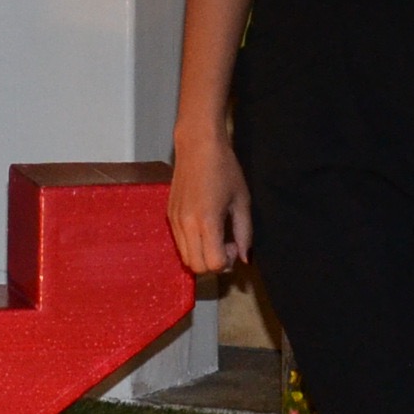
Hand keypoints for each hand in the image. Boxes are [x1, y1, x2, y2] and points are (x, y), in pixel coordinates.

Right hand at [168, 132, 252, 273]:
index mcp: (207, 221)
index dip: (227, 262)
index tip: (234, 245)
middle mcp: (186, 225)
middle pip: (197, 267)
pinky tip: (204, 227)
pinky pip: (179, 243)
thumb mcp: (242, 201)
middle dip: (214, 264)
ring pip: (186, 258)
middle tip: (226, 244)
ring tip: (215, 236)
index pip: (213, 264)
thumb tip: (244, 258)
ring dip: (202, 255)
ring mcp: (174, 221)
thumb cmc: (224, 169)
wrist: (197, 146)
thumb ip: (244, 233)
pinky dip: (193, 245)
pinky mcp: (169, 216)